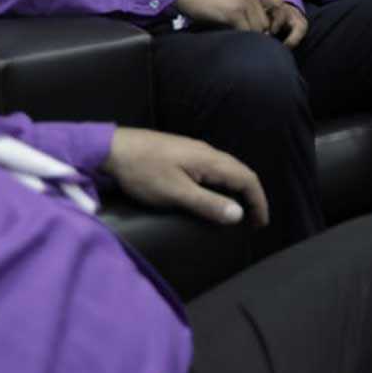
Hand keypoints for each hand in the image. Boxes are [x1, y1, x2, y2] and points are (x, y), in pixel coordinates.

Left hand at [104, 128, 268, 227]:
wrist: (111, 148)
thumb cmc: (143, 172)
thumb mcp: (175, 193)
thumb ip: (208, 203)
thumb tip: (239, 215)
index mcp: (211, 161)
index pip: (247, 179)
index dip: (258, 202)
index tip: (260, 224)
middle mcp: (208, 152)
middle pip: (241, 172)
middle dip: (252, 196)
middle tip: (253, 220)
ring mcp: (195, 151)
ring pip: (228, 169)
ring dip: (238, 190)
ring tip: (237, 209)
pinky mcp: (183, 153)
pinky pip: (215, 168)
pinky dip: (224, 184)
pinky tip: (214, 193)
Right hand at [177, 0, 307, 45]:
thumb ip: (245, 3)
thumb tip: (257, 25)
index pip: (278, 2)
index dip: (276, 18)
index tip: (268, 29)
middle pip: (268, 20)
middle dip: (262, 33)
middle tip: (251, 40)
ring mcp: (242, 2)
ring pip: (259, 28)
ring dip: (251, 37)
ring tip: (239, 39)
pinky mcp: (233, 12)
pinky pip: (246, 31)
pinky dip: (242, 38)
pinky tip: (231, 38)